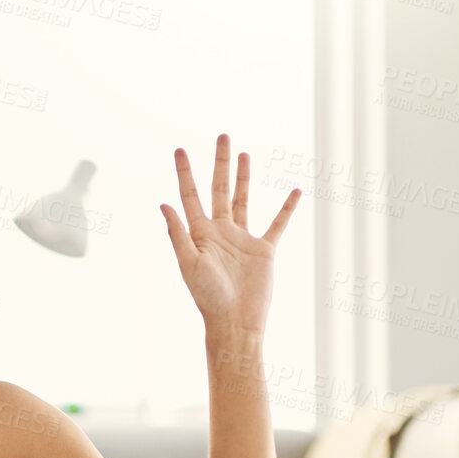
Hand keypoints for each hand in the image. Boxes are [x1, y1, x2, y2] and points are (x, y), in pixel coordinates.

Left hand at [159, 134, 299, 334]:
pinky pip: (277, 224)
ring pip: (243, 199)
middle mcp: (220, 232)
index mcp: (199, 234)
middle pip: (219, 189)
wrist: (234, 320)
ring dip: (244, 177)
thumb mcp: (189, 263)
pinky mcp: (263, 250)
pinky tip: (294, 191)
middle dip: (220, 163)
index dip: (185, 173)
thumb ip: (178, 233)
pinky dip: (286, 208)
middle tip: (223, 136)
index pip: (191, 195)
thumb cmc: (207, 296)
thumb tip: (163, 203)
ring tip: (244, 154)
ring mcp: (242, 239)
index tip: (180, 150)